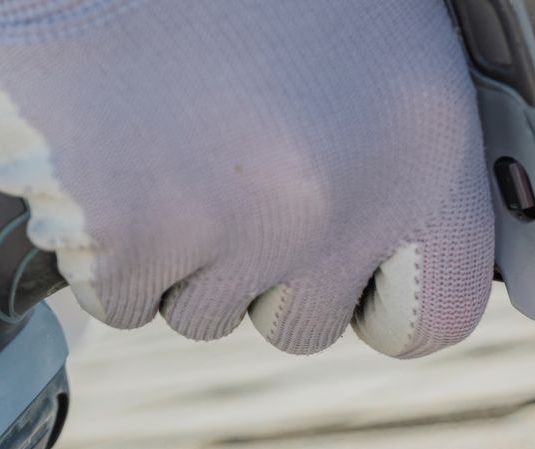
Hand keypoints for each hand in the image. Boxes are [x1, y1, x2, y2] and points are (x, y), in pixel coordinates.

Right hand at [0, 0, 491, 355]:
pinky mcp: (126, 230)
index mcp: (426, 150)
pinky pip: (117, 297)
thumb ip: (393, 158)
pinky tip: (105, 145)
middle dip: (262, 265)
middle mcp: (340, 203)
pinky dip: (98, 240)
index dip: (383, 300)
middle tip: (225, 160)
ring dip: (177, 247)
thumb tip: (398, 260)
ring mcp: (232, 225)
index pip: (437, 315)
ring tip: (162, 132)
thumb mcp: (377, 40)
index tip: (355, 278)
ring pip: (203, 312)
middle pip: (304, 322)